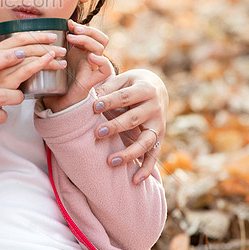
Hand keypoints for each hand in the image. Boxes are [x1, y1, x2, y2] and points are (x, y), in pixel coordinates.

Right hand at [0, 32, 65, 89]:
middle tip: (61, 50)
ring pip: (29, 57)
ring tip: (61, 61)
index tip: (52, 37)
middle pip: (27, 46)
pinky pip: (27, 69)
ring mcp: (1, 69)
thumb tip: (33, 52)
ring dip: (49, 57)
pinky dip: (40, 63)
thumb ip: (11, 59)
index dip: (38, 35)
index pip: (20, 37)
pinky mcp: (6, 82)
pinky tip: (50, 62)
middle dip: (47, 46)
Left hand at [42, 21, 110, 112]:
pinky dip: (101, 61)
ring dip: (87, 40)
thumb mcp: (53, 57)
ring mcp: (92, 69)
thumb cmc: (52, 80)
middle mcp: (90, 59)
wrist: (53, 102)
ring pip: (101, 48)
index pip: (93, 34)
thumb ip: (54, 44)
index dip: (83, 26)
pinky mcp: (91, 81)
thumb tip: (52, 28)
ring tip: (72, 38)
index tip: (68, 23)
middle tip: (73, 29)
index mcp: (82, 52)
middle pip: (101, 38)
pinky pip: (105, 70)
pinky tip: (91, 57)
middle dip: (89, 30)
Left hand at [92, 69, 167, 183]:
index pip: (125, 96)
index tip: (93, 107)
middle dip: (115, 127)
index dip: (110, 101)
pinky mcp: (159, 138)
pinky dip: (147, 169)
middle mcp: (154, 108)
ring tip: (110, 161)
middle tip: (96, 133)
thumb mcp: (122, 79)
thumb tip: (89, 68)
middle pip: (133, 119)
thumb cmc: (131, 84)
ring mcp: (158, 125)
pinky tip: (135, 181)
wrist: (156, 88)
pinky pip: (154, 156)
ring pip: (145, 142)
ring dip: (129, 153)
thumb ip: (106, 80)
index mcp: (145, 89)